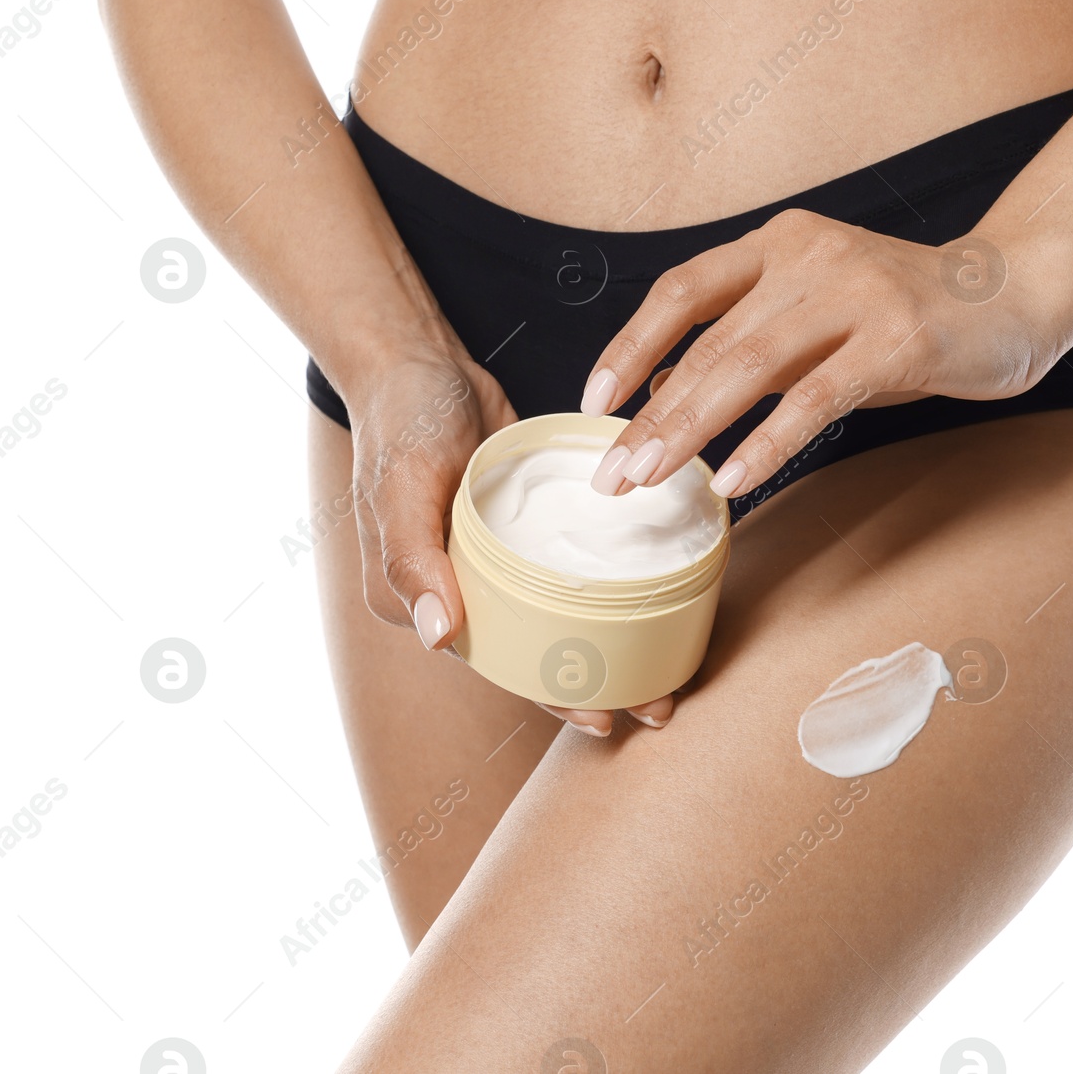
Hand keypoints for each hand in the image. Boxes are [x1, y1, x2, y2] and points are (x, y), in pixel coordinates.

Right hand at [342, 346, 674, 735]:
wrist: (419, 358)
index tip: (603, 715)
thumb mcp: (402, 485)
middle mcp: (457, 590)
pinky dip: (609, 589)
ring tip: (670, 670)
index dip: (549, 693)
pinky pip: (568, 569)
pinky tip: (655, 602)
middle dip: (595, 684)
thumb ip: (411, 557)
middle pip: (535, 651)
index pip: (494, 664)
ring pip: (559, 618)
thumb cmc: (402, 419)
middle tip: (660, 705)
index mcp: (417, 600)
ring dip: (613, 643)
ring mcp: (494, 561)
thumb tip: (439, 637)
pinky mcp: (524, 529)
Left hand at [578, 208, 1069, 497]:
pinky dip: (771, 441)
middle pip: (710, 340)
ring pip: (752, 366)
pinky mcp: (899, 337)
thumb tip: (663, 393)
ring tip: (652, 480)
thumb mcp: (818, 322)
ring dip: (693, 429)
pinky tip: (737, 479)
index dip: (631, 345)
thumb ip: (748, 349)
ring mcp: (856, 292)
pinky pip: (818, 396)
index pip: (683, 290)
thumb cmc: (909, 315)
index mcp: (781, 244)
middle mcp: (810, 256)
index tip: (595, 400)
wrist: (1019, 290)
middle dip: (653, 413)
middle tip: (612, 473)